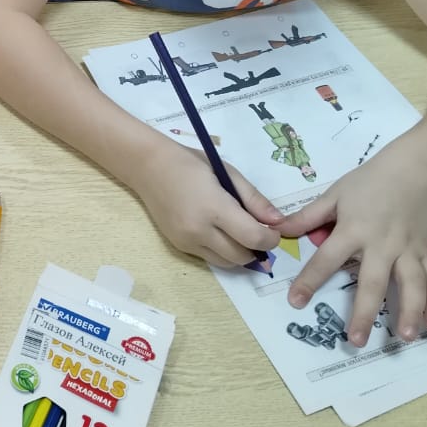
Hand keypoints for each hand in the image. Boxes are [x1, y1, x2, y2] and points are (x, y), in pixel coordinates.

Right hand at [133, 144, 281, 267]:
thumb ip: (254, 199)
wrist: (148, 167)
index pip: (253, 237)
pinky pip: (209, 257)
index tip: (274, 230)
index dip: (271, 239)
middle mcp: (199, 230)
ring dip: (239, 253)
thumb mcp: (227, 173)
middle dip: (257, 249)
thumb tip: (278, 222)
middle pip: (241, 257)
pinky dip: (220, 250)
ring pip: (226, 262)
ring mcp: (187, 241)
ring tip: (238, 233)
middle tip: (258, 232)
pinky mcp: (178, 245)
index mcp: (214, 207)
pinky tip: (217, 231)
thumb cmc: (190, 163)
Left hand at [277, 148, 426, 346]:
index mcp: (354, 230)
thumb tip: (277, 230)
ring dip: (410, 311)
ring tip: (405, 337)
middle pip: (374, 282)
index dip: (310, 280)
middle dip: (365, 312)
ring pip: (412, 285)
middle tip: (356, 341)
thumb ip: (307, 217)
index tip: (295, 301)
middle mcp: (383, 244)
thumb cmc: (368, 182)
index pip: (327, 259)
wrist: (413, 169)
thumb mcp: (334, 195)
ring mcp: (409, 250)